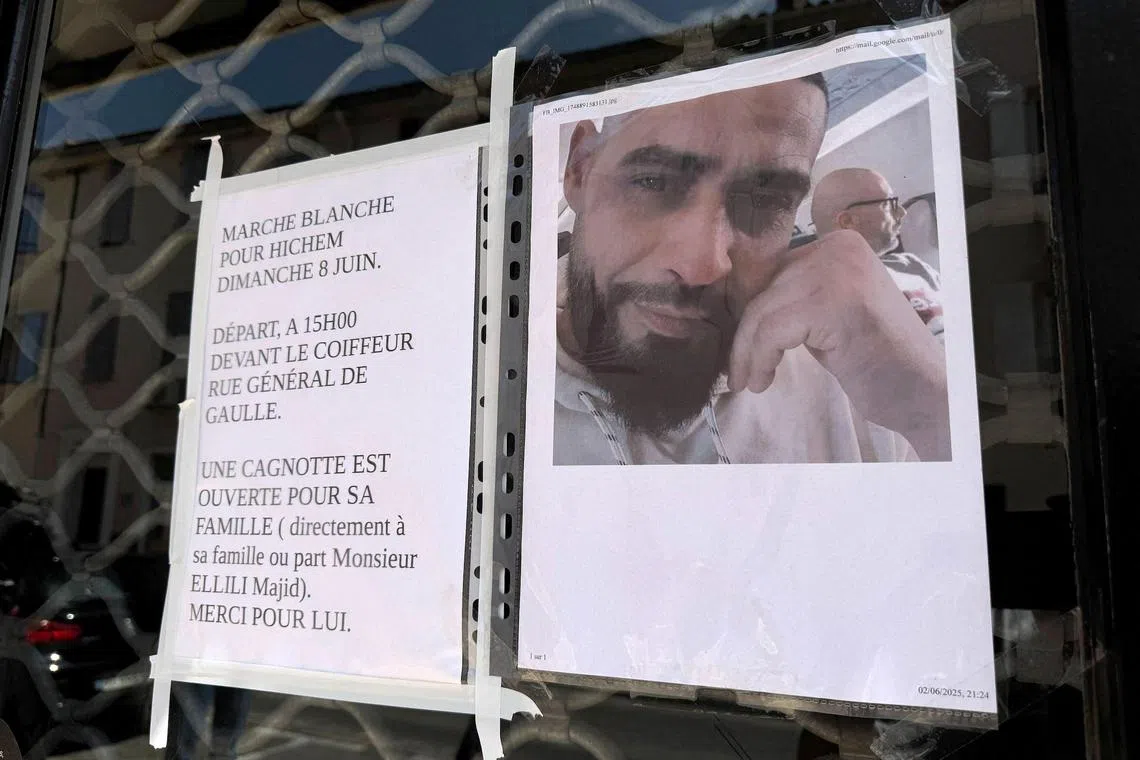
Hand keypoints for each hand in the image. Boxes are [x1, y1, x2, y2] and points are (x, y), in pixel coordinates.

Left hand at [727, 230, 950, 460]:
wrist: (923, 390)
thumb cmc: (876, 359)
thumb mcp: (828, 314)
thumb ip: (796, 298)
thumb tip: (740, 303)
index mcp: (839, 244)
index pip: (771, 269)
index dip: (749, 308)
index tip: (741, 344)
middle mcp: (837, 248)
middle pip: (762, 288)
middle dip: (744, 333)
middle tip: (739, 370)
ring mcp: (835, 272)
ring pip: (760, 310)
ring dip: (747, 352)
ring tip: (750, 380)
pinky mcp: (829, 303)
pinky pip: (770, 331)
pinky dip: (759, 359)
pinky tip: (763, 381)